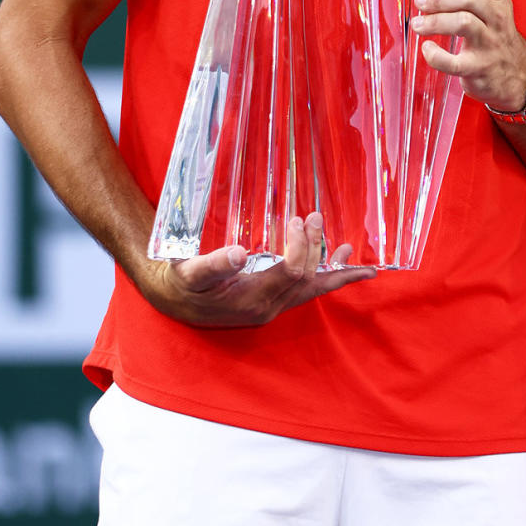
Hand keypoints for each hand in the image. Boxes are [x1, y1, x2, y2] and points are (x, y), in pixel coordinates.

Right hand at [138, 213, 375, 328]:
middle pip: (305, 277)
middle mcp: (268, 308)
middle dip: (316, 247)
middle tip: (315, 217)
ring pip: (311, 289)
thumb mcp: (190, 273)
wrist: (172, 300)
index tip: (297, 219)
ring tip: (353, 253)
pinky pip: (304, 292)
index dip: (301, 246)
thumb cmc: (181, 283)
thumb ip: (214, 265)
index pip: (292, 271)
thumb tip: (238, 253)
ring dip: (332, 269)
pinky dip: (325, 279)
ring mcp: (271, 307)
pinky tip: (338, 266)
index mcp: (252, 300)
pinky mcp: (271, 302)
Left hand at [412, 0, 525, 110]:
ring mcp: (489, 44)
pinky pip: (454, 62)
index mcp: (500, 0)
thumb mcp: (497, 3)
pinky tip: (426, 49)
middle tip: (420, 1)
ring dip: (435, 22)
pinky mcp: (477, 68)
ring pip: (463, 24)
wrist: (516, 74)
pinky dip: (436, 56)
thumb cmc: (497, 33)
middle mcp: (497, 20)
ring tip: (417, 24)